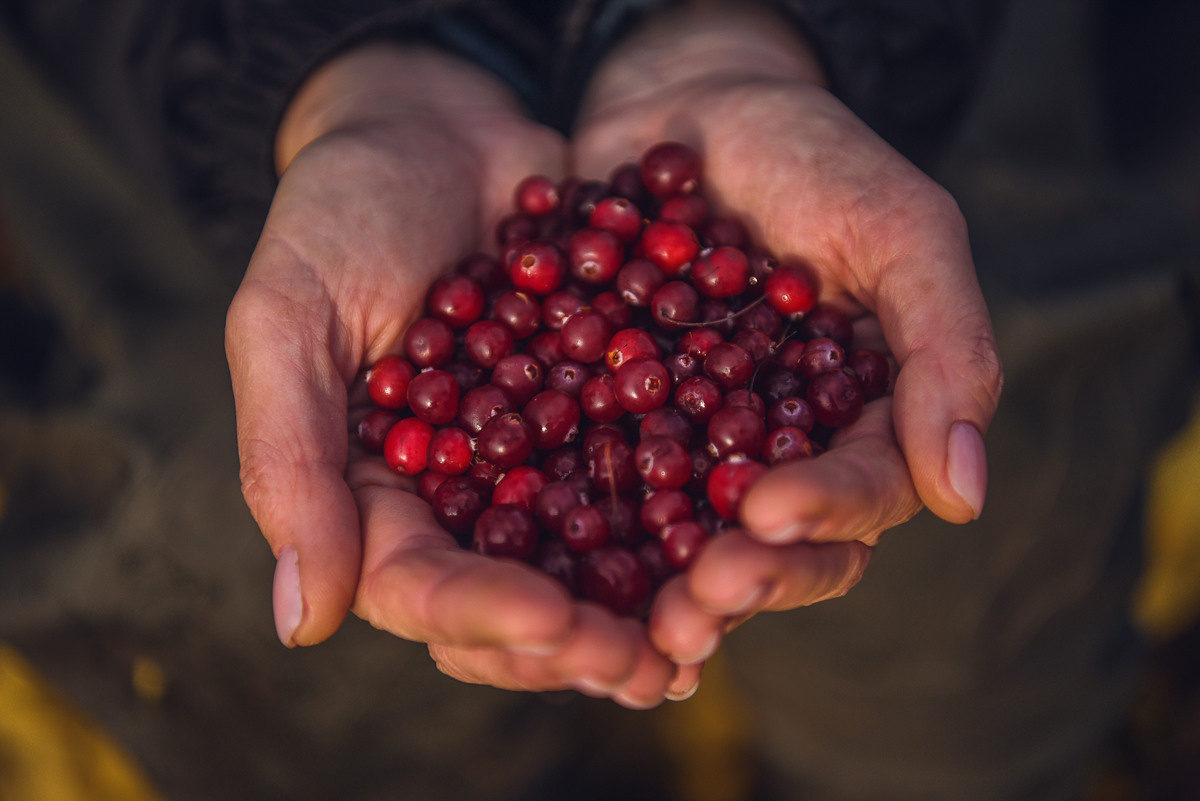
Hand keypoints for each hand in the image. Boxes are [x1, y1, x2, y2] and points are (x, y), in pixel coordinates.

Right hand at [225, 44, 693, 705]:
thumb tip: (301, 624)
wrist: (439, 123)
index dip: (484, 616)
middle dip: (578, 639)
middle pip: (517, 598)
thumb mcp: (289, 318)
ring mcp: (539, 459)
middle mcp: (463, 496)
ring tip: (706, 632)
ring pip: (592, 559)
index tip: (553, 624)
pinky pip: (651, 475)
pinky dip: (694, 514)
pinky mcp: (606, 412)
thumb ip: (289, 460)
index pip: (420, 586)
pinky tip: (746, 541)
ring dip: (648, 605)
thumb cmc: (342, 208)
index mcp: (375, 492)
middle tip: (647, 663)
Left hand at [571, 2, 1003, 663]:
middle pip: (772, 543)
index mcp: (858, 419)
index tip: (768, 514)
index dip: (823, 513)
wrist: (689, 103)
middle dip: (741, 579)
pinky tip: (541, 545)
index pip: (862, 492)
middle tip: (693, 604)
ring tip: (633, 616)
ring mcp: (691, 443)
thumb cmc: (812, 154)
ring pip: (684, 536)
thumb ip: (947, 348)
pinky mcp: (611, 424)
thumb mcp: (901, 229)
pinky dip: (574, 516)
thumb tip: (965, 499)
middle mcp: (777, 450)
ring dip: (658, 582)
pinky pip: (595, 480)